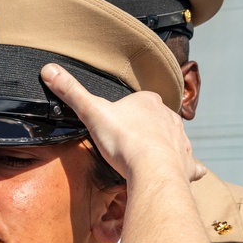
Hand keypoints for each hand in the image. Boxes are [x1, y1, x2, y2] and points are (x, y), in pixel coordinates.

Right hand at [39, 63, 204, 183]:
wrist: (151, 170)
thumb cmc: (124, 142)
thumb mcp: (92, 113)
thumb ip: (72, 92)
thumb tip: (48, 69)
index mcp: (148, 102)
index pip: (137, 101)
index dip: (126, 113)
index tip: (115, 125)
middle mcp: (169, 117)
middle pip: (156, 119)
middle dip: (146, 128)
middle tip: (129, 143)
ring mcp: (181, 140)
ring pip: (174, 139)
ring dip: (165, 146)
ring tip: (151, 158)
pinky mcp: (186, 163)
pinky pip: (191, 164)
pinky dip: (190, 168)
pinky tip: (193, 172)